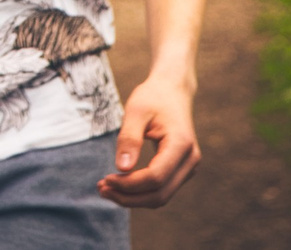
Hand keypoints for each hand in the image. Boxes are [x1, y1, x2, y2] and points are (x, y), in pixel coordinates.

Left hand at [96, 74, 198, 207]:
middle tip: (101, 189)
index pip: (156, 177)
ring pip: (161, 196)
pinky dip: (140, 192)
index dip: (129, 184)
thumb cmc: (153, 97)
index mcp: (181, 144)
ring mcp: (189, 167)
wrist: (172, 91)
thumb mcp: (136, 111)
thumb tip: (122, 168)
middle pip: (159, 194)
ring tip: (106, 189)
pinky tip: (119, 185)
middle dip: (128, 197)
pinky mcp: (181, 170)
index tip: (105, 178)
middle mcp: (190, 160)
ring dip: (133, 198)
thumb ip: (129, 138)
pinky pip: (161, 189)